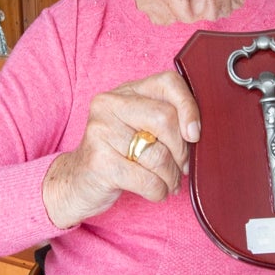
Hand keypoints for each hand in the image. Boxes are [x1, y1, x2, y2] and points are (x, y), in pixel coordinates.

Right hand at [43, 72, 200, 228]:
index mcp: (125, 91)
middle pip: (165, 119)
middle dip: (181, 151)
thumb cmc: (118, 155)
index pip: (168, 83)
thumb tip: (198, 134)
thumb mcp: (140, 128)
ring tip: (169, 183)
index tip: (194, 134)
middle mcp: (108, 105)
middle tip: (182, 167)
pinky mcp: (99, 162)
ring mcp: (100, 132)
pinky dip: (159, 191)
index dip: (189, 108)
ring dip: (172, 176)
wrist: (76, 182)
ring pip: (158, 155)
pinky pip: (146, 180)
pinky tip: (156, 191)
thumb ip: (166, 121)